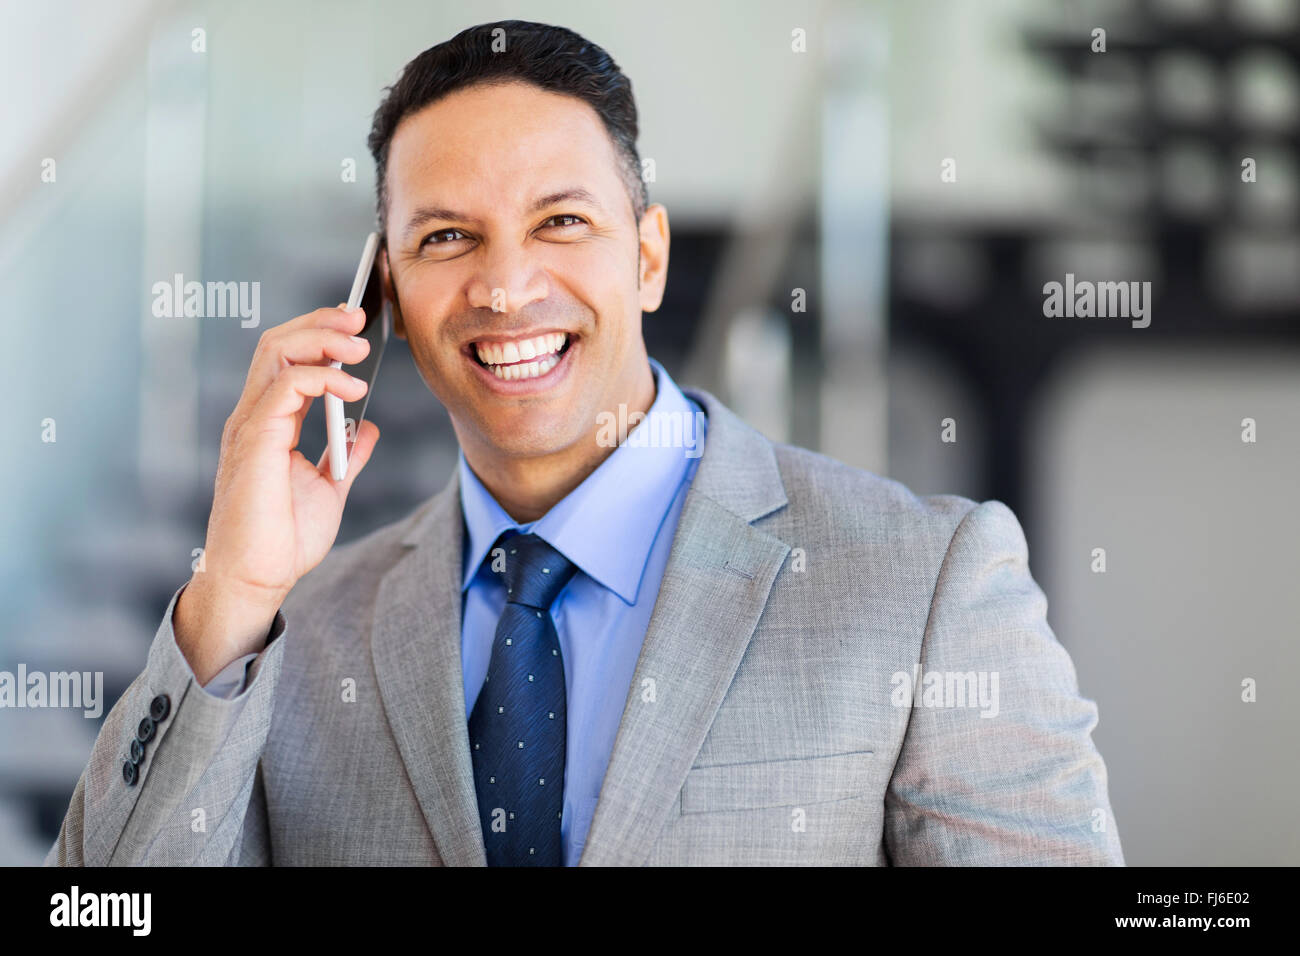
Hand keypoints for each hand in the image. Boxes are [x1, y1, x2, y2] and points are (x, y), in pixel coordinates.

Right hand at [174, 305, 379, 682]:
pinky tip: (352, 389)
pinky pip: (286, 386)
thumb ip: (345, 455)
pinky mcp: (255, 440)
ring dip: (323, 340)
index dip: (319, 334)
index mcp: (268, 424)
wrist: (257, 580)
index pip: (286, 358)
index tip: (356, 327)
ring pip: (277, 352)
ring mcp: (251, 426)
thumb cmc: (282, 542)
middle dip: (320, 323)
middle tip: (359, 320)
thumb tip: (366, 428)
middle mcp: (254, 417)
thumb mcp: (329, 489)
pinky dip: (323, 377)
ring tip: (359, 348)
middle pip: (278, 343)